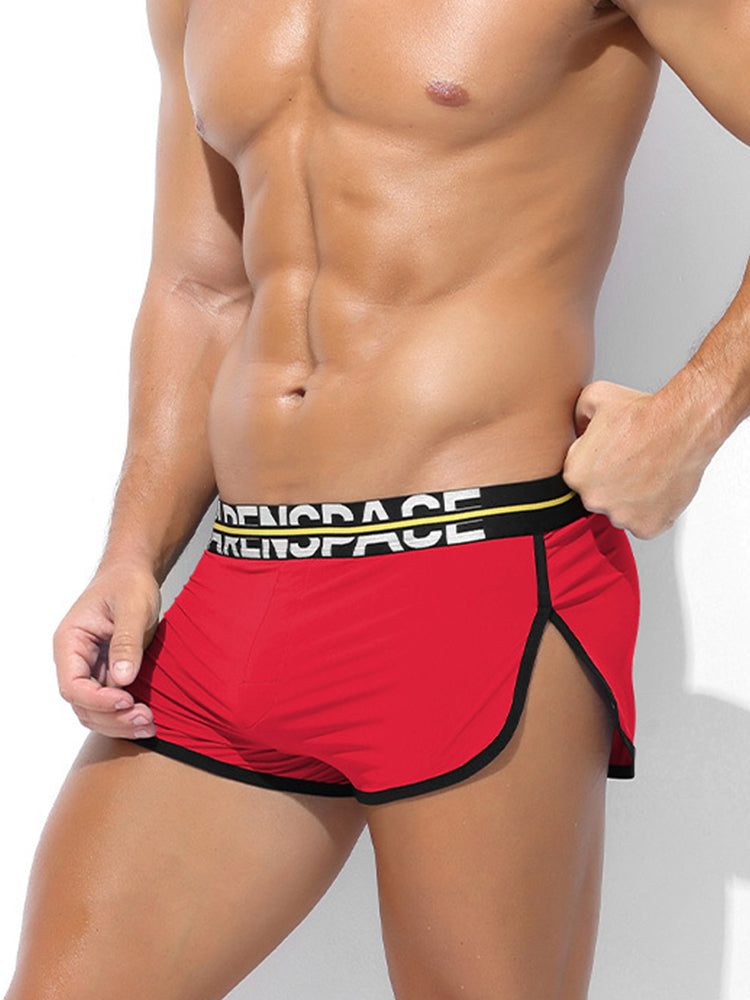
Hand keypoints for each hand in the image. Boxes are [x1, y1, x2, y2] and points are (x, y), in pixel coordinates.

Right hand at [53, 562, 160, 738]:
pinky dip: (126, 715)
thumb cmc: (128, 583)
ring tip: (150, 725)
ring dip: (120, 723)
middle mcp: (75, 660)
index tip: (127, 700)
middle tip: (146, 719)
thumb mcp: (133, 607)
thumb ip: (126, 642)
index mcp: (70, 642)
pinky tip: (148, 719)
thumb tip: (123, 680)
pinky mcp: (108, 673)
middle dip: (112, 718)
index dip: (97, 700)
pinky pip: (110, 704)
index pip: (72, 685)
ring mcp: (91, 669)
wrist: (133, 575)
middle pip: (82, 705)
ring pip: (95, 711)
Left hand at [563, 379, 711, 538]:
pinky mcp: (647, 526)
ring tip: (648, 473)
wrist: (682, 423)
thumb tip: (577, 430)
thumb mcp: (593, 398)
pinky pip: (645, 525)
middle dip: (612, 484)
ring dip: (632, 499)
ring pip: (621, 512)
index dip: (598, 466)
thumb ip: (576, 416)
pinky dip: (652, 511)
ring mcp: (621, 516)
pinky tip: (658, 488)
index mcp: (575, 474)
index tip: (612, 457)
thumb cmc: (643, 412)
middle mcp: (593, 499)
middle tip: (632, 464)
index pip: (581, 478)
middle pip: (599, 498)